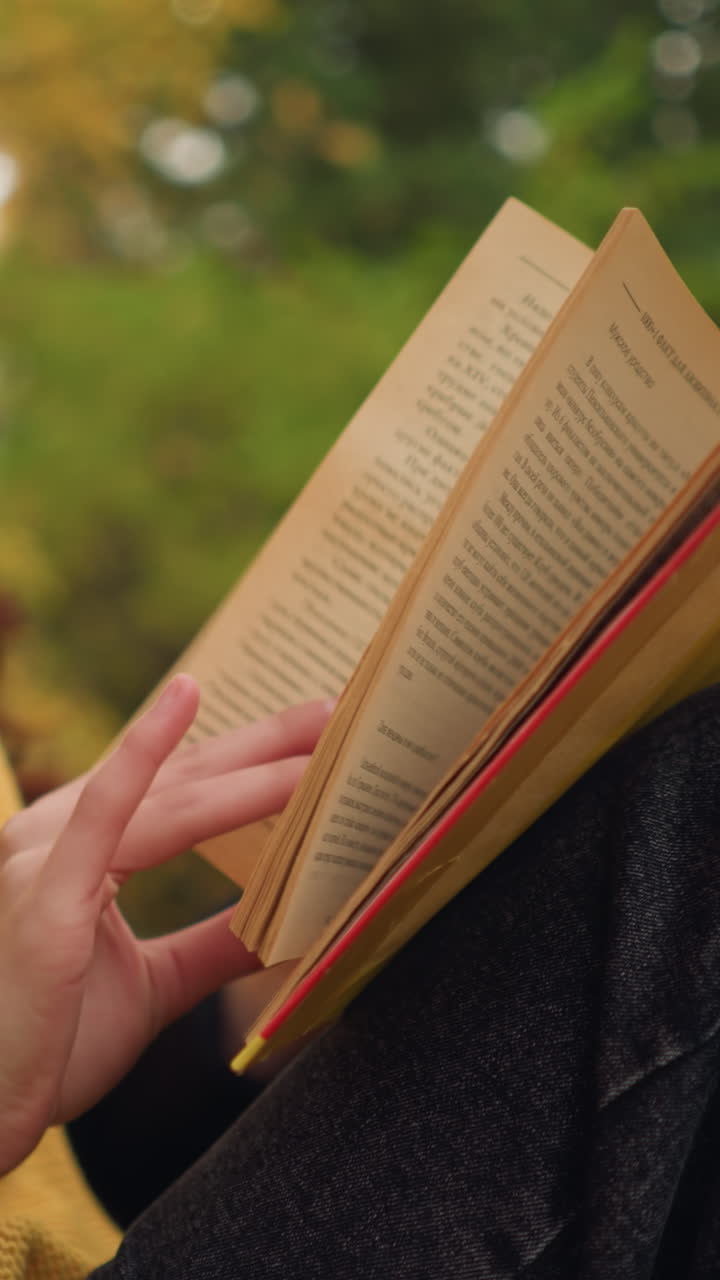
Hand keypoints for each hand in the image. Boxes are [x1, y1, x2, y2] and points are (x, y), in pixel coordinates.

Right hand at [0, 676, 330, 1173]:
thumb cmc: (51, 1047)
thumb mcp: (156, 986)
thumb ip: (215, 946)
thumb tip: (290, 922)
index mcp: (78, 853)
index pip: (182, 794)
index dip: (250, 763)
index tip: (318, 741)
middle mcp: (56, 837)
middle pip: (187, 779)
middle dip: (267, 745)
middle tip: (338, 711)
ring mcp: (47, 857)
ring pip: (174, 796)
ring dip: (254, 760)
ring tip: (321, 728)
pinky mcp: (47, 890)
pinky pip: (108, 808)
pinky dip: (147, 751)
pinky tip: (187, 697)